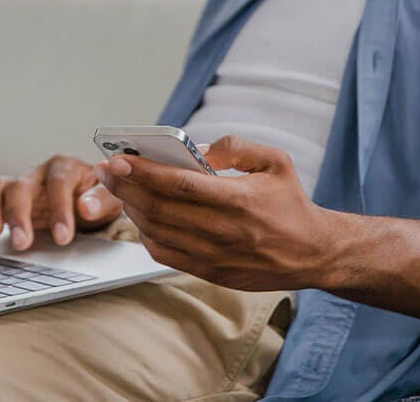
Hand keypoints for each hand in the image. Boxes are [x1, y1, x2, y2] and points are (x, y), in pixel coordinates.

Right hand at [0, 155, 122, 250]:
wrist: (88, 200)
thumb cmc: (98, 198)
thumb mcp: (111, 199)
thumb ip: (102, 200)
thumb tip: (86, 207)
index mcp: (65, 166)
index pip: (59, 182)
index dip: (59, 209)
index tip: (63, 237)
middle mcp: (38, 173)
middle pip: (22, 185)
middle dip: (20, 214)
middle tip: (23, 243)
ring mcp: (19, 185)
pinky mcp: (4, 200)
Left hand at [95, 135, 335, 290]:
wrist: (314, 253)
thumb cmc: (291, 203)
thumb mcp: (275, 161)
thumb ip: (235, 147)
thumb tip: (197, 150)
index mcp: (239, 199)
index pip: (179, 184)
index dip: (144, 172)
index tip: (118, 159)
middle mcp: (224, 230)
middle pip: (159, 208)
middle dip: (124, 187)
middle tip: (105, 170)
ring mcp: (215, 255)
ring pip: (157, 232)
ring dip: (130, 209)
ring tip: (119, 189)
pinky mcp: (210, 272)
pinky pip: (165, 254)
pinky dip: (145, 235)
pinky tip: (140, 217)